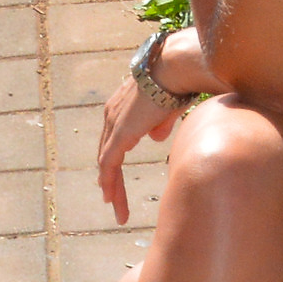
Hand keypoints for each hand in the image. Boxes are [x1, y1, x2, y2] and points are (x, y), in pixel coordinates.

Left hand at [95, 78, 186, 224]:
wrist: (173, 70)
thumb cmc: (176, 83)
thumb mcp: (167, 109)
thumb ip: (159, 124)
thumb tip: (156, 138)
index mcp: (121, 109)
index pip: (114, 142)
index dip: (114, 163)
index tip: (115, 183)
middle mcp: (111, 115)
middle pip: (106, 154)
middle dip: (111, 180)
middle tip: (115, 202)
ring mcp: (113, 124)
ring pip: (106, 163)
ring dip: (112, 188)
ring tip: (118, 211)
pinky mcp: (120, 133)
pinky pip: (109, 164)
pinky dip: (109, 182)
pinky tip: (111, 198)